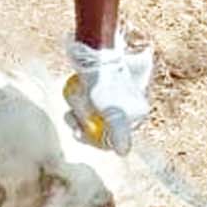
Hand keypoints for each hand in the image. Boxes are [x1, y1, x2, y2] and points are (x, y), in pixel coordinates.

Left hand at [63, 32, 152, 153]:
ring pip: (94, 116)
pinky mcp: (104, 88)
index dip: (94, 140)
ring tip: (71, 102)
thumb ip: (119, 134)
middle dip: (84, 125)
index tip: (78, 134)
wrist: (97, 53)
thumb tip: (123, 153)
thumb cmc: (106, 85)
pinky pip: (91, 103)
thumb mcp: (113, 113)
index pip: (114, 138)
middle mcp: (129, 107)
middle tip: (69, 117)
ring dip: (79, 113)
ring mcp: (116, 97)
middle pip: (102, 127)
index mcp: (137, 114)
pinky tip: (72, 96)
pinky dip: (80, 103)